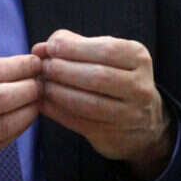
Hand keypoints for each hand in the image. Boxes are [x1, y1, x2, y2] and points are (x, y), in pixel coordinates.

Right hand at [0, 54, 41, 180]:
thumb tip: (5, 71)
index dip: (18, 66)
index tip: (35, 62)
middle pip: (2, 95)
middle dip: (30, 87)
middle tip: (45, 81)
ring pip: (4, 122)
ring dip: (28, 110)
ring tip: (40, 101)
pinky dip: (14, 132)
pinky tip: (23, 123)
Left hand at [32, 29, 172, 180]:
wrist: (141, 121)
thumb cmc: (114, 76)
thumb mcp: (103, 54)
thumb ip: (72, 45)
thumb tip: (40, 48)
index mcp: (139, 58)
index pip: (106, 50)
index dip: (74, 48)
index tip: (50, 48)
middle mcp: (140, 87)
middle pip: (98, 76)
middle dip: (63, 70)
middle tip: (43, 67)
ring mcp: (130, 115)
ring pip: (88, 103)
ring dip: (58, 92)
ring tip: (42, 85)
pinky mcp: (113, 136)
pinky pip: (80, 123)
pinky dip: (57, 112)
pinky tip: (43, 103)